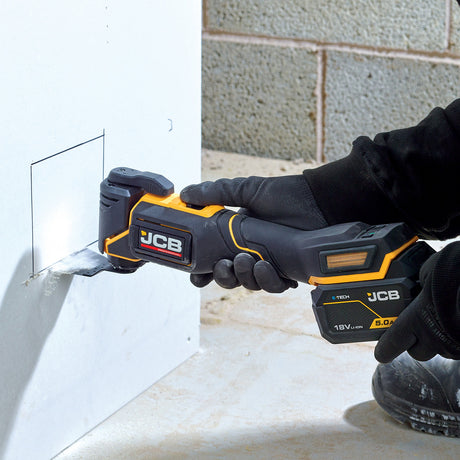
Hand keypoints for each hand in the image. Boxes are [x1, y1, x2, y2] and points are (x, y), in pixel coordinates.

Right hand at [181, 175, 324, 291]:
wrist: (321, 201)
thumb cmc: (287, 194)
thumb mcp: (248, 189)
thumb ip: (217, 192)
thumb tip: (185, 194)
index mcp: (236, 235)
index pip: (213, 258)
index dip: (202, 269)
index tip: (195, 273)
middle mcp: (251, 251)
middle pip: (228, 276)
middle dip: (221, 276)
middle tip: (222, 264)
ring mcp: (268, 262)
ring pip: (248, 283)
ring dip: (242, 277)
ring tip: (244, 260)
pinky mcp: (286, 271)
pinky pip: (273, 285)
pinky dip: (266, 280)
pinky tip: (264, 266)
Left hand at [374, 242, 459, 362]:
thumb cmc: (454, 275)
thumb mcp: (428, 271)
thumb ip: (420, 281)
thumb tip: (423, 279)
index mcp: (415, 319)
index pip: (393, 342)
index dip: (385, 349)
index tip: (381, 354)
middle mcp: (434, 336)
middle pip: (418, 352)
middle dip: (416, 343)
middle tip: (417, 330)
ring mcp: (455, 344)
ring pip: (443, 349)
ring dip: (439, 338)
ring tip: (443, 320)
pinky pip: (459, 344)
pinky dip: (456, 334)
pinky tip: (457, 320)